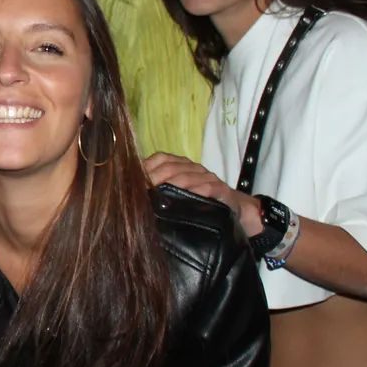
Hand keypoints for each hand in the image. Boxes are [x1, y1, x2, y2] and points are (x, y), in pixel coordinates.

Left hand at [143, 152, 261, 237]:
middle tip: (141, 192)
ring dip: (170, 185)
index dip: (144, 168)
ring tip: (157, 195)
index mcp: (179, 165)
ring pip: (185, 176)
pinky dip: (195, 192)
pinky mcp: (220, 188)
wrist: (234, 208)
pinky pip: (206, 187)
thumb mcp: (176, 194)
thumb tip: (132, 193)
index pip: (159, 158)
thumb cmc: (198, 201)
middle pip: (169, 167)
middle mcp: (192, 167)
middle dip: (152, 179)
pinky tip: (186, 199)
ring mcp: (206, 177)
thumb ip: (158, 189)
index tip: (132, 182)